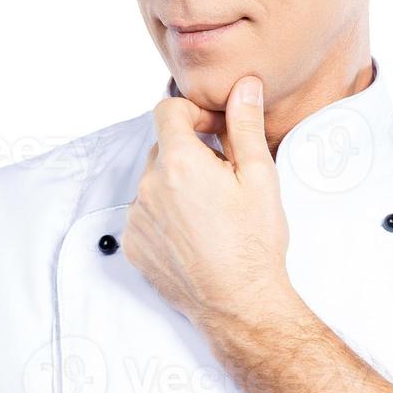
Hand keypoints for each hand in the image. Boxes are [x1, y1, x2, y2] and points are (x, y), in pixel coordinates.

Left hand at [124, 75, 293, 328]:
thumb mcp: (259, 177)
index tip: (214, 129)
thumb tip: (242, 87)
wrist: (240, 305)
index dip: (193, 112)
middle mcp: (148, 187)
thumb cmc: (255, 245)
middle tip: (223, 177)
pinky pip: (144, 214)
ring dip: (176, 185)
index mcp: (179, 163)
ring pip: (153, 182)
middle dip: (189, 152)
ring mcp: (136, 218)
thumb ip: (244, 125)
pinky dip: (164, 214)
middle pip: (162, 147)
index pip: (167, 110)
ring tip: (210, 212)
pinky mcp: (133, 245)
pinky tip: (194, 233)